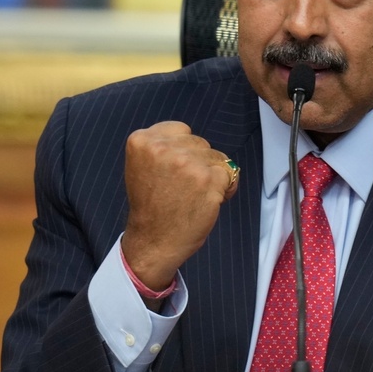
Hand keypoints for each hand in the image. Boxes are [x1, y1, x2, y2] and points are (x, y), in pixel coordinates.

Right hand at [121, 121, 238, 292]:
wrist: (153, 241)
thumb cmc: (151, 206)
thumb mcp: (143, 165)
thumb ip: (162, 146)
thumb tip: (193, 139)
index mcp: (142, 140)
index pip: (181, 130)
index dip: (183, 151)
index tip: (173, 172)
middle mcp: (163, 148)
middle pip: (199, 142)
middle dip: (197, 162)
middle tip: (182, 188)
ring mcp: (186, 162)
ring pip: (216, 156)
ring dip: (212, 175)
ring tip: (193, 195)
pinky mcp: (208, 178)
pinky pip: (230, 173)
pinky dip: (226, 188)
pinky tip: (209, 201)